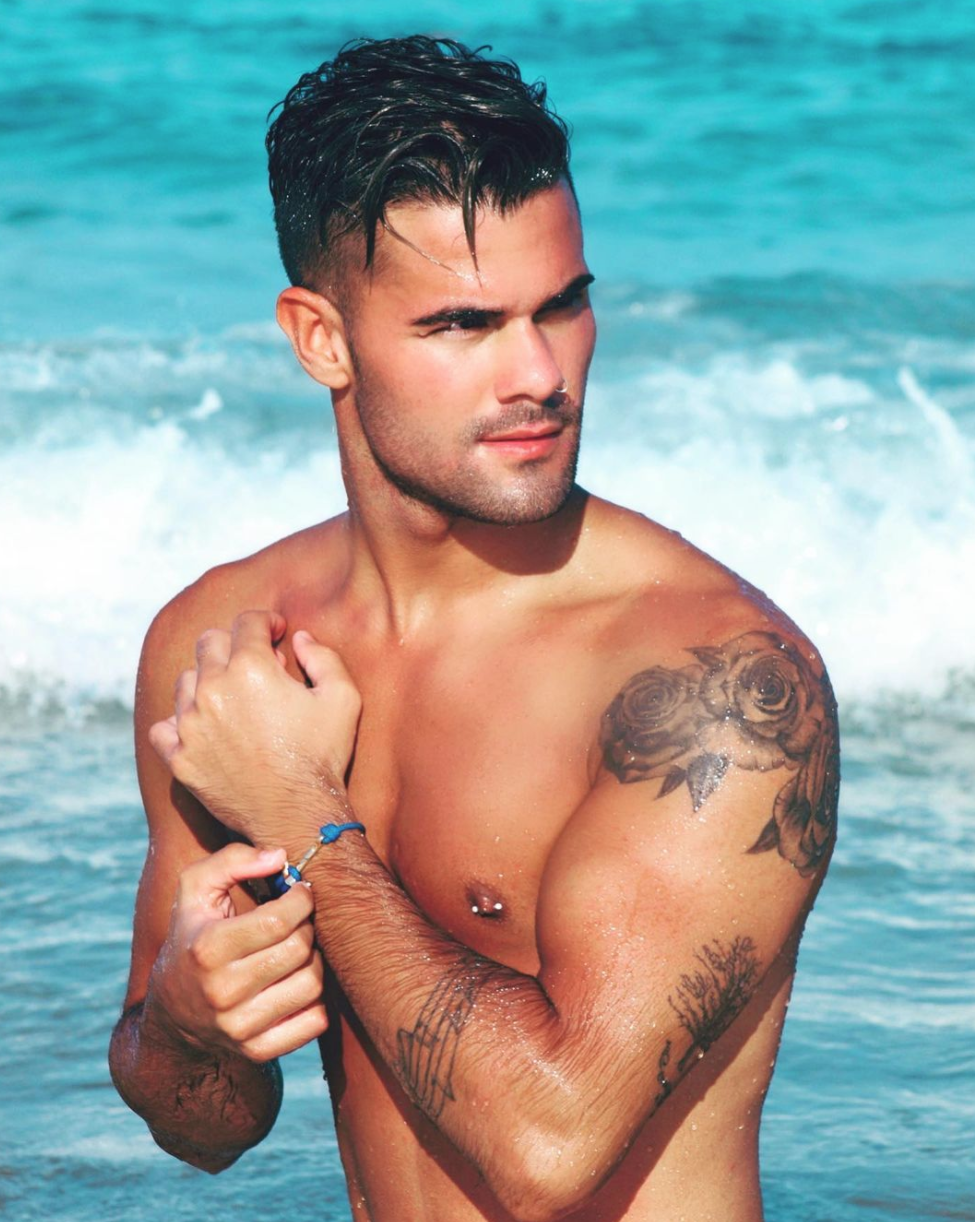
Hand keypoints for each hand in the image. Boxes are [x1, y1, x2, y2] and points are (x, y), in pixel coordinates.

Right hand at [144, 843, 328, 1062]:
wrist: (172, 1012)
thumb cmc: (193, 935)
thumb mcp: (195, 889)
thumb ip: (232, 859)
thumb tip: (279, 858)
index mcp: (207, 948)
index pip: (279, 919)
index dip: (301, 899)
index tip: (299, 893)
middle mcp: (221, 991)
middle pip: (299, 949)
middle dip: (307, 926)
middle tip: (300, 920)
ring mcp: (239, 1027)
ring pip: (312, 984)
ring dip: (314, 960)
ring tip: (299, 949)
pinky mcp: (257, 1051)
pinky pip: (315, 1022)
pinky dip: (317, 999)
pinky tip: (298, 981)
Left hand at [149, 611, 360, 847]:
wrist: (297, 814)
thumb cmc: (323, 755)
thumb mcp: (343, 697)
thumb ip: (323, 658)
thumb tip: (299, 639)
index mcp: (251, 668)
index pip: (248, 622)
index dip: (266, 622)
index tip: (276, 634)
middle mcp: (213, 689)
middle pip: (210, 642)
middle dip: (234, 644)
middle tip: (256, 665)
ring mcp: (190, 725)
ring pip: (185, 681)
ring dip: (207, 681)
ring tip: (231, 699)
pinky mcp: (179, 758)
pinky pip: (163, 727)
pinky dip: (178, 723)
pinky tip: (202, 728)